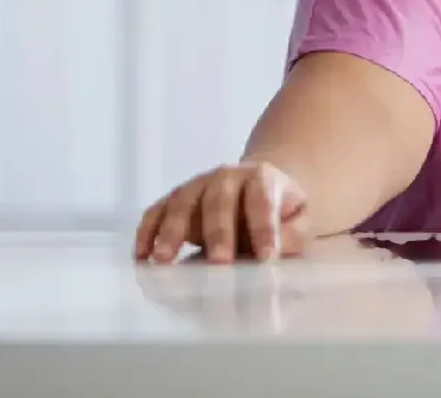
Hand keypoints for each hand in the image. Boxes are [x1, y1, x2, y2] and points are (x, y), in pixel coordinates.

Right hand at [133, 162, 309, 263]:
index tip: (266, 259)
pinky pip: (156, 212)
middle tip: (219, 263)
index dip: (264, 229)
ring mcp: (197, 186)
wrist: (257, 186)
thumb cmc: (280, 211)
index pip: (262, 201)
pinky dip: (146, 232)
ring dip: (171, 233)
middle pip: (219, 202)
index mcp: (262, 178)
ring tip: (164, 260)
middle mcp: (226, 177)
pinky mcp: (174, 199)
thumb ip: (292, 236)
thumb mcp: (299, 220)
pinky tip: (141, 255)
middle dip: (218, 234)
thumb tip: (274, 257)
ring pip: (181, 204)